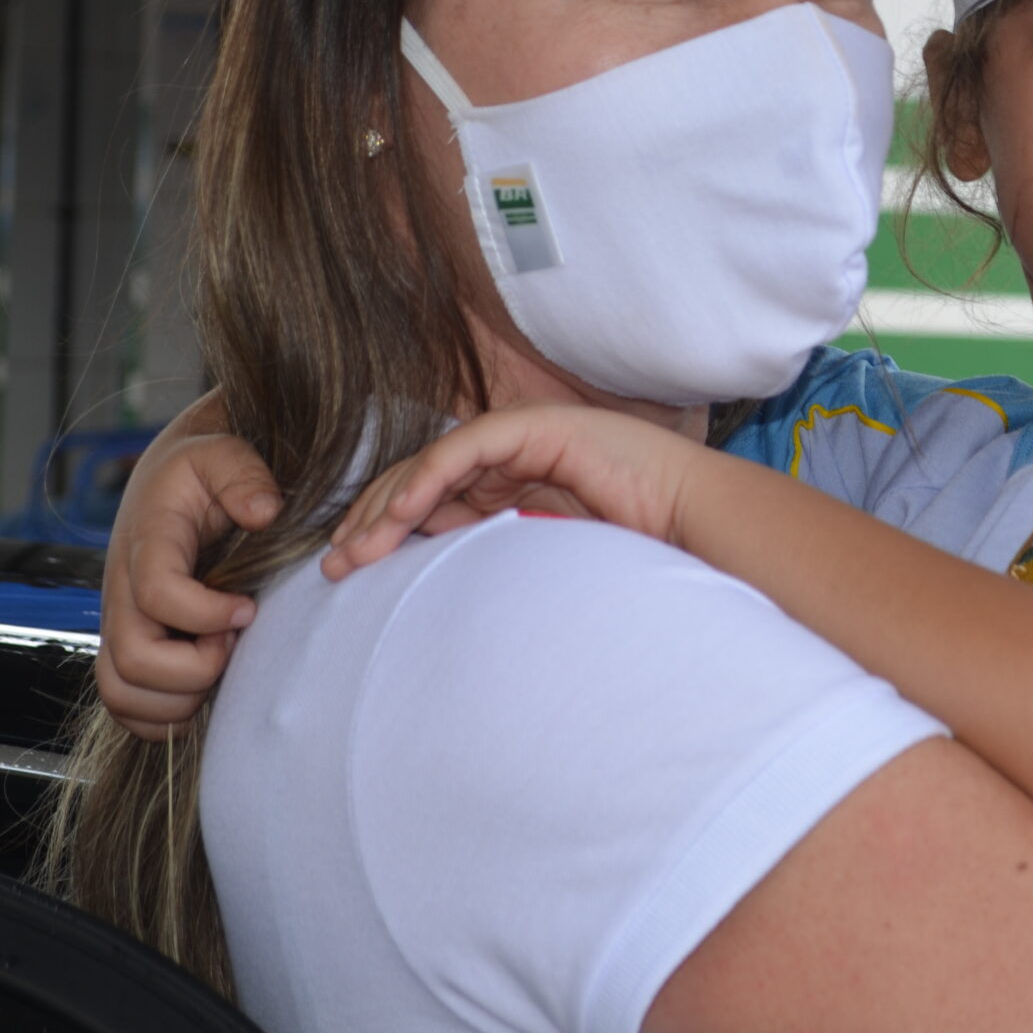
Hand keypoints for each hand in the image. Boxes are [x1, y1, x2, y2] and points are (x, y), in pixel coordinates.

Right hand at [97, 431, 281, 739]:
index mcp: (147, 543)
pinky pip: (126, 704)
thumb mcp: (223, 453)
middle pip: (131, 660)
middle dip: (195, 668)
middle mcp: (122, 591)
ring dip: (179, 697)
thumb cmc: (203, 472)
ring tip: (221, 663)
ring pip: (120, 693)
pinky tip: (206, 684)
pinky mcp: (126, 646)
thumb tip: (265, 512)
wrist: (170, 483)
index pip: (157, 594)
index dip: (206, 614)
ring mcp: (120, 624)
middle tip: (235, 644)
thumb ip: (243, 474)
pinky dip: (163, 714)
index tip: (248, 609)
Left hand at [321, 403, 703, 579]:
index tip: (351, 569)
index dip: (388, 530)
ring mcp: (525, 437)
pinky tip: (401, 515)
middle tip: (336, 565)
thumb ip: (500, 565)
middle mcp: (513, 457)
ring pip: (434, 463)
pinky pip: (467, 450)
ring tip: (358, 549)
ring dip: (390, 506)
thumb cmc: (639, 554)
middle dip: (374, 520)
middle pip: (423, 480)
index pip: (435, 500)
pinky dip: (429, 479)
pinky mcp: (538, 427)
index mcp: (515, 486)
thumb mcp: (545, 566)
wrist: (696, 523)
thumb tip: (444, 605)